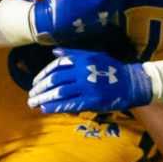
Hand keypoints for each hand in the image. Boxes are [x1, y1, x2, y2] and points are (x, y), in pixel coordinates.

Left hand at [27, 51, 153, 115]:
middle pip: (55, 80)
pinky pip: (70, 104)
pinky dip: (56, 107)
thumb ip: (73, 53)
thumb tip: (54, 52)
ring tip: (33, 103)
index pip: (57, 66)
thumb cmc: (112, 69)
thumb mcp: (93, 55)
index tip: (35, 82)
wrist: (131, 83)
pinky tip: (45, 109)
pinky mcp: (92, 100)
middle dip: (41, 88)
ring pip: (60, 93)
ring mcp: (88, 87)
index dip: (43, 74)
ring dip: (44, 99)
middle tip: (30, 95)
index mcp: (82, 59)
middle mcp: (83, 72)